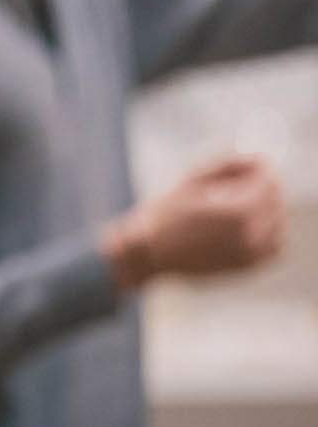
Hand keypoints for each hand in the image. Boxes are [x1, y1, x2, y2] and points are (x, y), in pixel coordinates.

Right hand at [103, 154, 286, 289]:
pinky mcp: (247, 267)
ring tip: (239, 204)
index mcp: (239, 212)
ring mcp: (251, 254)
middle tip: (237, 183)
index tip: (245, 164)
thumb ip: (229, 164)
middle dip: (261, 187)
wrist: (148, 254)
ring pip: (278, 223)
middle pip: (275, 201)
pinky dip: (268, 232)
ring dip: (266, 209)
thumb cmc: (165, 214)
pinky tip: (246, 226)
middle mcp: (251, 236)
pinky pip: (274, 246)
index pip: (268, 181)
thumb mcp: (192, 179)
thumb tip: (261, 159)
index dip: (258, 168)